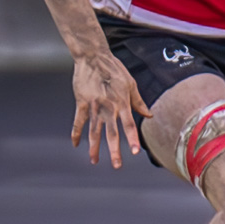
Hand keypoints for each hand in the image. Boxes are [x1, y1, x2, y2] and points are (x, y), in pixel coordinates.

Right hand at [70, 53, 150, 168]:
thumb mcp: (130, 84)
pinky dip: (76, 133)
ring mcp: (93, 106)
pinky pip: (78, 122)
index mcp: (122, 103)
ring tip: (94, 161)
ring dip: (94, 147)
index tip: (135, 152)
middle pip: (112, 133)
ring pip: (94, 131)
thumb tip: (148, 115)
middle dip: (114, 150)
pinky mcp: (81, 103)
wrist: (93, 57)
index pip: (129, 125)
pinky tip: (75, 144)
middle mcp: (108, 107)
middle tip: (116, 166)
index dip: (132, 139)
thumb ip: (138, 102)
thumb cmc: (114, 69)